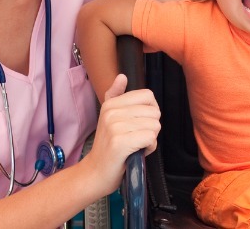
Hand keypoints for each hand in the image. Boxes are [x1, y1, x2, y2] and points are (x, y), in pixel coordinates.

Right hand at [84, 74, 160, 192]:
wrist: (95, 172)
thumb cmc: (108, 147)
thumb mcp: (109, 117)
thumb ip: (116, 95)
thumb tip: (122, 76)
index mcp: (111, 103)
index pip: (148, 95)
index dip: (150, 112)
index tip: (138, 124)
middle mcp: (112, 112)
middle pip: (154, 111)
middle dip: (150, 128)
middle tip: (134, 138)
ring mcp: (115, 127)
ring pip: (154, 126)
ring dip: (149, 139)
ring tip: (133, 145)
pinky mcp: (120, 142)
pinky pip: (150, 139)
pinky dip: (148, 149)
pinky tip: (135, 152)